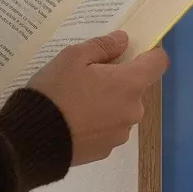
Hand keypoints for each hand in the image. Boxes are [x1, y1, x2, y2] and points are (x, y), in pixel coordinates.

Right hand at [30, 31, 168, 165]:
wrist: (34, 139)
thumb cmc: (56, 91)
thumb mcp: (73, 57)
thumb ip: (103, 46)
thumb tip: (123, 41)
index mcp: (130, 84)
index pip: (159, 63)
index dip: (149, 53)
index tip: (130, 51)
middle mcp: (134, 110)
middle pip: (136, 88)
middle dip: (119, 80)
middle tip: (88, 77)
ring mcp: (121, 134)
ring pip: (121, 110)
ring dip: (108, 103)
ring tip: (77, 102)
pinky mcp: (106, 151)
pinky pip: (108, 129)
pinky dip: (97, 123)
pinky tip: (74, 122)